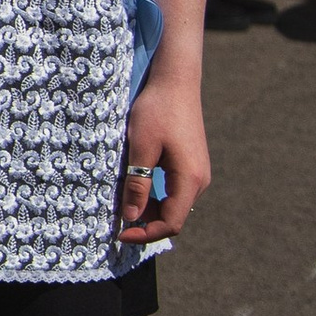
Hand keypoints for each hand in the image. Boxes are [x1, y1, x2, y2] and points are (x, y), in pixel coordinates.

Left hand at [117, 70, 208, 243]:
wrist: (175, 81)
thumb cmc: (157, 111)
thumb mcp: (141, 148)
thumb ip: (137, 184)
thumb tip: (131, 218)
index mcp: (190, 180)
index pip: (171, 223)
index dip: (145, 234)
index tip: (119, 234)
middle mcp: (199, 180)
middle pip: (173, 217)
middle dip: (145, 223)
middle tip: (116, 219)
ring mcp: (197, 172)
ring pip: (173, 205)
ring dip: (148, 209)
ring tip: (122, 201)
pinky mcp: (190, 164)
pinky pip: (173, 190)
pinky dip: (154, 196)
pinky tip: (134, 186)